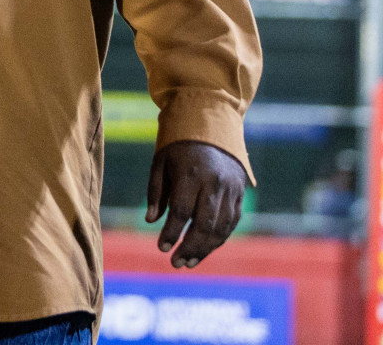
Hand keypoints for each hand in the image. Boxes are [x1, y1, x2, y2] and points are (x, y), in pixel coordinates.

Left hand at [145, 141, 247, 267]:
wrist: (212, 126)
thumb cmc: (178, 148)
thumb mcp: (160, 163)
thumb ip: (156, 192)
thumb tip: (150, 221)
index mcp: (191, 174)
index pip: (181, 211)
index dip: (172, 232)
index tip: (162, 248)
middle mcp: (214, 183)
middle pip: (204, 224)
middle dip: (190, 247)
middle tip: (176, 263)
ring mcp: (231, 189)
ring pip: (221, 227)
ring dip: (206, 249)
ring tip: (189, 262)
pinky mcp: (240, 194)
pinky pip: (231, 222)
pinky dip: (219, 238)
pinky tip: (205, 249)